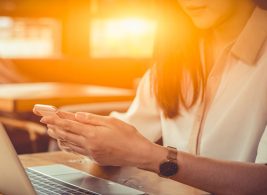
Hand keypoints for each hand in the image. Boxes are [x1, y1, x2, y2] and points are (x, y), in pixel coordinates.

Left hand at [40, 111, 160, 168]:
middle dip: (53, 126)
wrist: (137, 153)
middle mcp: (89, 144)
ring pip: (69, 144)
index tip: (45, 115)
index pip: (69, 124)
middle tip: (44, 121)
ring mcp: (91, 152)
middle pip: (66, 134)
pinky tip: (65, 142)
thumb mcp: (111, 122)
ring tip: (50, 130)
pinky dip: (68, 144)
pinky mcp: (94, 157)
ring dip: (58, 136)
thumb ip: (92, 119)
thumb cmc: (128, 135)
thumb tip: (77, 115)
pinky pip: (76, 150)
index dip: (56, 119)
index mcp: (93, 134)